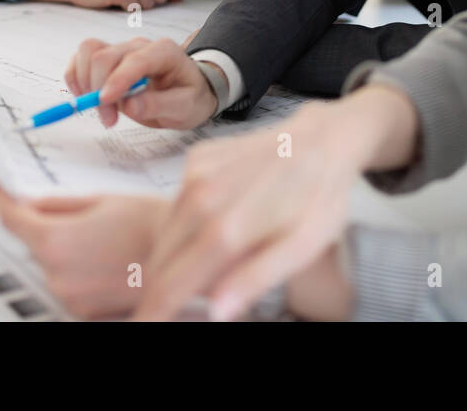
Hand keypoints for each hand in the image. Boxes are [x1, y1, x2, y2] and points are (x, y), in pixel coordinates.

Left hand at [0, 179, 167, 318]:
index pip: (11, 217)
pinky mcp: (84, 310)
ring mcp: (70, 296)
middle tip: (68, 207)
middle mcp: (56, 274)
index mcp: (55, 240)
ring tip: (99, 231)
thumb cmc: (151, 225)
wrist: (186, 257)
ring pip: (50, 262)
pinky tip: (103, 253)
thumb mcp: (102, 200)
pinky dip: (76, 266)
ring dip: (61, 245)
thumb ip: (59, 204)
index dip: (0, 198)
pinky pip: (68, 282)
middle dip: (41, 221)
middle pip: (33, 241)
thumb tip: (31, 203)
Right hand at [66, 37, 217, 129]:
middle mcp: (140, 45)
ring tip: (100, 108)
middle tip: (108, 119)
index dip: (117, 80)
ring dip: (85, 81)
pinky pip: (81, 58)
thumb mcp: (185, 107)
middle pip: (105, 56)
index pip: (135, 60)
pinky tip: (86, 96)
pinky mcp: (109, 59)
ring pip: (88, 51)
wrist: (189, 92)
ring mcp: (122, 49)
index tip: (106, 103)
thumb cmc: (190, 97)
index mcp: (164, 51)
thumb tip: (130, 106)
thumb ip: (160, 105)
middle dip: (99, 89)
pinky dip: (76, 76)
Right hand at [133, 101, 363, 320]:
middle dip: (160, 290)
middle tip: (179, 308)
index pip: (170, 284)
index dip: (152, 314)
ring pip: (165, 234)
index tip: (144, 328)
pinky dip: (186, 225)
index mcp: (227, 226)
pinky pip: (176, 205)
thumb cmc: (318, 198)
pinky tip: (216, 223)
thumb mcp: (302, 246)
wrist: (322, 137)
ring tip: (209, 265)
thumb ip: (256, 279)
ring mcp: (194, 172)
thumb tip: (216, 313)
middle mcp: (201, 196)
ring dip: (174, 258)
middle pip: (160, 261)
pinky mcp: (195, 158)